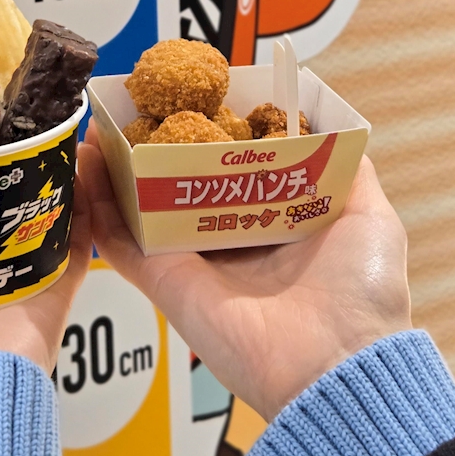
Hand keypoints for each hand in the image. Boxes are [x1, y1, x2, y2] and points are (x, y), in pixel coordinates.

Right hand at [78, 124, 410, 421]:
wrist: (338, 364)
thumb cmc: (362, 290)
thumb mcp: (369, 214)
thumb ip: (347, 167)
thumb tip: (326, 123)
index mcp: (274, 221)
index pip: (231, 165)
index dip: (209, 128)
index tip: (192, 91)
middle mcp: (230, 237)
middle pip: (180, 180)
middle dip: (156, 141)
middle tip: (136, 101)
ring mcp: (193, 258)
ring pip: (142, 203)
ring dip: (117, 163)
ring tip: (99, 122)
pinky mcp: (164, 279)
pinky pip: (120, 238)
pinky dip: (97, 201)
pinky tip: (85, 161)